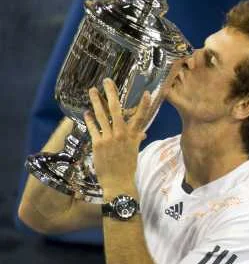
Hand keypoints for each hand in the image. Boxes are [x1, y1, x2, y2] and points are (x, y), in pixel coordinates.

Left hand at [84, 78, 151, 197]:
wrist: (118, 182)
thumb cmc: (128, 168)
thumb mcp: (134, 152)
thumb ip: (136, 139)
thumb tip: (141, 134)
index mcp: (133, 136)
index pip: (142, 118)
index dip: (145, 105)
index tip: (147, 93)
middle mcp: (122, 134)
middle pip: (116, 110)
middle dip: (111, 94)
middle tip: (107, 81)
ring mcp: (109, 138)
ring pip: (101, 115)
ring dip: (96, 101)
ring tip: (91, 91)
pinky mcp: (98, 144)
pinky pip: (93, 128)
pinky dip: (89, 119)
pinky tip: (86, 113)